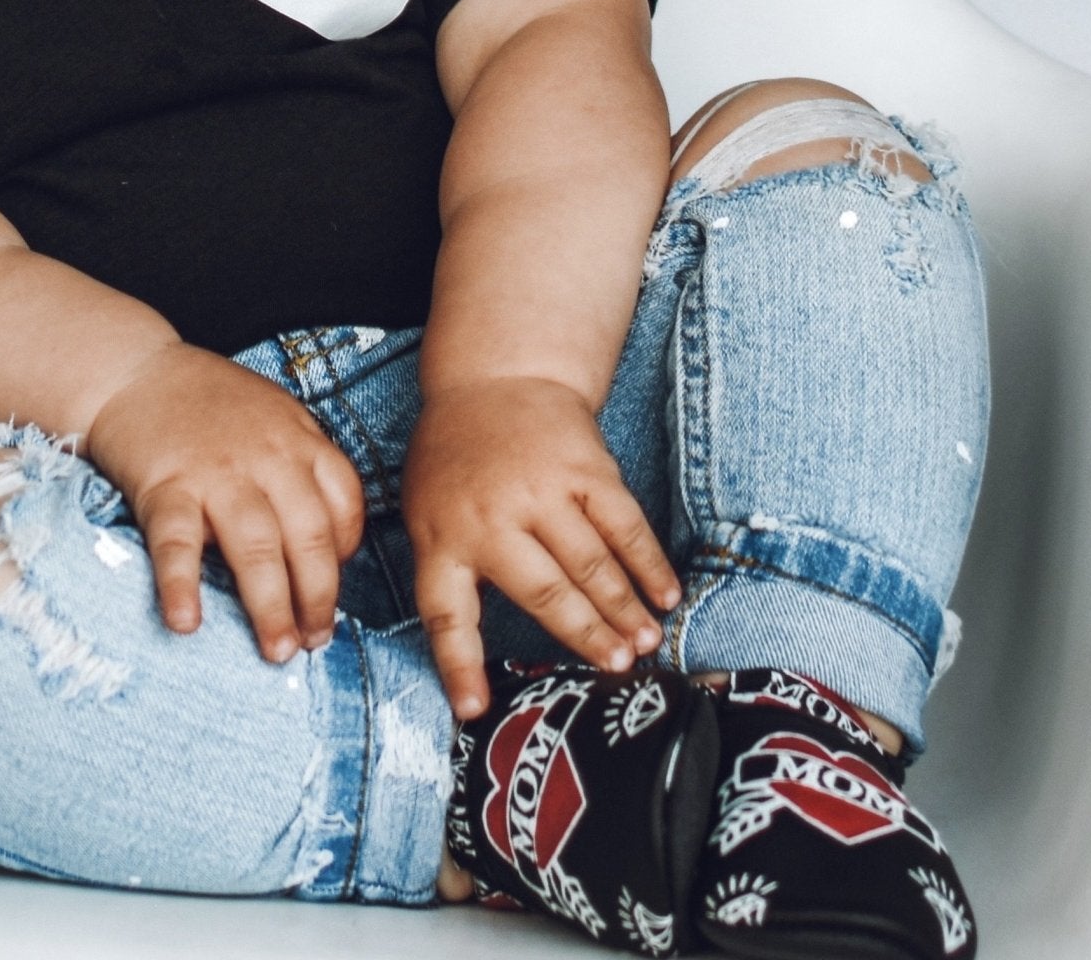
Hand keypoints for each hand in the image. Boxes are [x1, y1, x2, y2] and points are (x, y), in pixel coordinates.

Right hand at [85, 344, 365, 662]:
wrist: (135, 371)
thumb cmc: (210, 403)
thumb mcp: (275, 418)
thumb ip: (303, 469)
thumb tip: (329, 545)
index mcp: (300, 441)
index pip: (345, 507)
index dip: (345, 559)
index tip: (331, 594)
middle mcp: (267, 458)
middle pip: (308, 537)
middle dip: (317, 599)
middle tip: (314, 644)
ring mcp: (217, 473)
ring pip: (256, 547)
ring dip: (270, 606)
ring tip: (276, 651)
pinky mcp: (166, 486)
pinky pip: (177, 543)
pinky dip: (181, 585)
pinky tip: (186, 622)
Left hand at [403, 375, 680, 717]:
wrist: (492, 379)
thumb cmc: (456, 460)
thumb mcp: (426, 512)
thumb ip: (447, 572)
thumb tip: (467, 662)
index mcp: (442, 536)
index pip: (447, 614)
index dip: (459, 667)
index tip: (474, 711)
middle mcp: (492, 516)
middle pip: (544, 593)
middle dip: (584, 636)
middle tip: (617, 670)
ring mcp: (542, 488)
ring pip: (591, 563)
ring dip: (624, 609)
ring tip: (646, 645)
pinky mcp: (585, 467)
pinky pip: (623, 524)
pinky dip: (648, 563)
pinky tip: (664, 593)